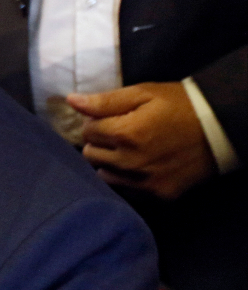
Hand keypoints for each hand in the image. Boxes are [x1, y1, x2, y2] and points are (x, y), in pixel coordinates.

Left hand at [68, 82, 215, 199]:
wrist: (219, 129)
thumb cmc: (178, 106)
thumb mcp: (142, 94)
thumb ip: (105, 101)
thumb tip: (71, 101)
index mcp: (125, 134)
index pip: (86, 131)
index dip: (96, 122)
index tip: (111, 118)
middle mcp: (132, 162)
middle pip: (91, 154)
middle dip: (99, 142)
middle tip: (120, 133)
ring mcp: (145, 182)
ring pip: (104, 175)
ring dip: (109, 163)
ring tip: (128, 150)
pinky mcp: (158, 195)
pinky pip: (125, 190)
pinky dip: (126, 179)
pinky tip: (139, 166)